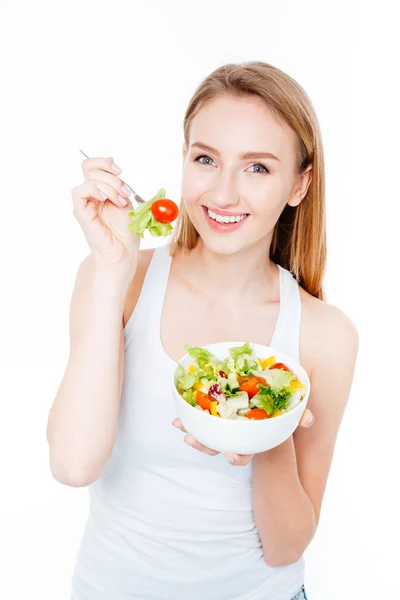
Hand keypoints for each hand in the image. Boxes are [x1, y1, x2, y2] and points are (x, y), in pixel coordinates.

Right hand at [71, 156, 139, 272]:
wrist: (124, 251)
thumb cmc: (126, 232)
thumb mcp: (125, 201)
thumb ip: (117, 185)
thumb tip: (113, 168)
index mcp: (99, 192)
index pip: (92, 167)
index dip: (104, 163)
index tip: (119, 171)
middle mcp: (89, 197)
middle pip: (90, 170)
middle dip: (112, 178)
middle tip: (124, 193)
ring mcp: (84, 204)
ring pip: (88, 179)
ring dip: (109, 187)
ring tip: (119, 202)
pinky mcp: (81, 213)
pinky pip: (79, 192)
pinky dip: (94, 190)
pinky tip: (105, 199)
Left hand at [172, 408, 313, 466]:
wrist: (265, 392)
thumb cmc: (276, 406)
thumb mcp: (288, 412)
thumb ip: (298, 415)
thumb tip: (309, 418)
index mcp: (251, 438)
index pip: (244, 453)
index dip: (237, 457)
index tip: (230, 457)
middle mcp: (235, 437)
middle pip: (218, 448)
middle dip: (205, 447)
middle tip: (191, 440)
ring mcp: (222, 428)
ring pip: (205, 437)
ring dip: (192, 434)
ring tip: (181, 428)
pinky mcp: (211, 415)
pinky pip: (197, 420)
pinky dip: (187, 419)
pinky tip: (178, 418)